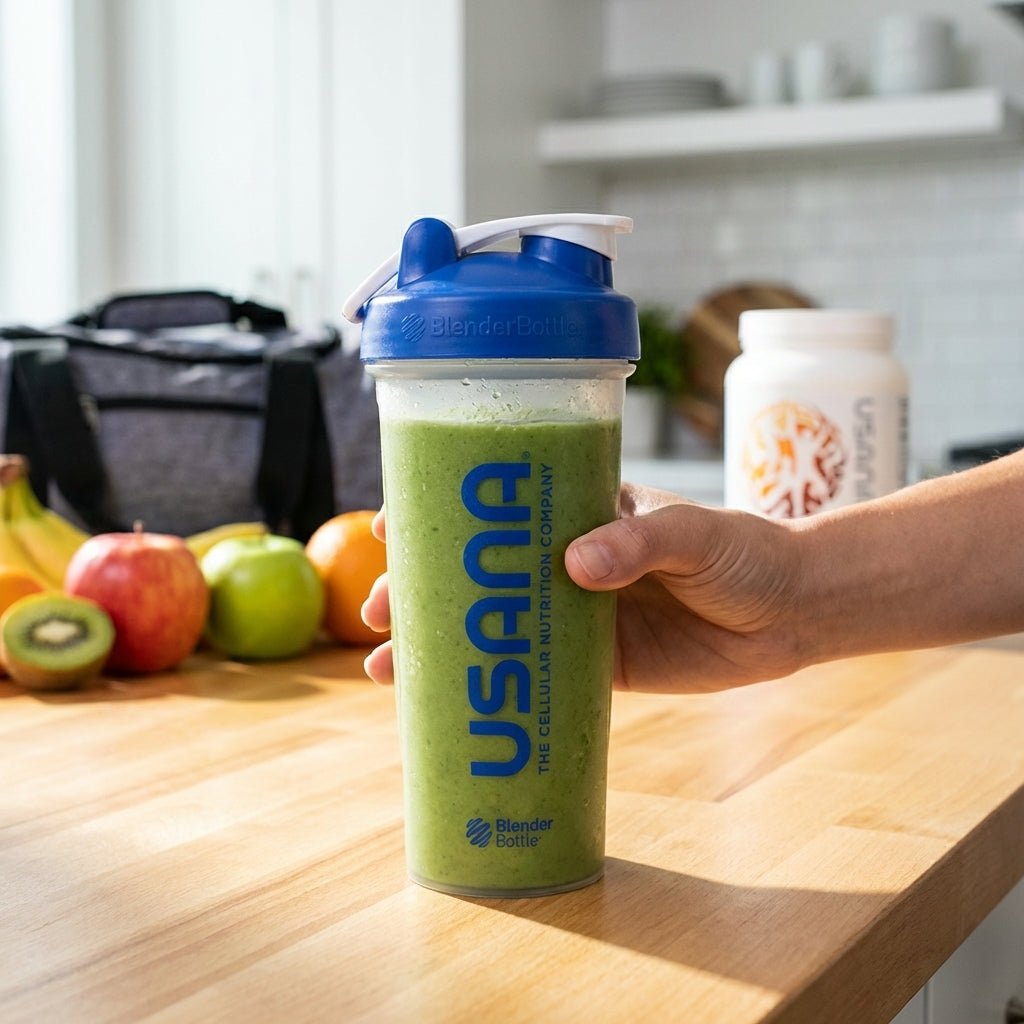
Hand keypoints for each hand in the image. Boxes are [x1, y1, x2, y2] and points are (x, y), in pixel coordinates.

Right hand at [361, 486, 807, 692]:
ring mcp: (575, 615)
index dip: (436, 515)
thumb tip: (575, 564)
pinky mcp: (596, 666)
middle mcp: (564, 562)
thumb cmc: (742, 551)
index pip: (494, 508)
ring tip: (385, 669)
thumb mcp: (693, 532)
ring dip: (438, 645)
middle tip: (377, 612)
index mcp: (578, 513)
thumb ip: (638, 540)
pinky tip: (447, 704)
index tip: (388, 525)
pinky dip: (491, 687)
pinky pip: (532, 675)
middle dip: (417, 590)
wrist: (789, 612)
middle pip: (474, 573)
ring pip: (491, 627)